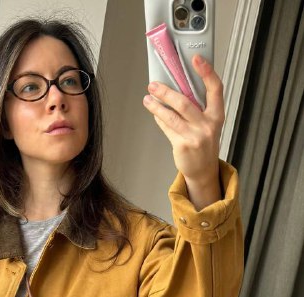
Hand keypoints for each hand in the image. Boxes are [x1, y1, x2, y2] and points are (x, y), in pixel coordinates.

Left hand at [143, 55, 223, 198]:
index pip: (215, 88)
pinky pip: (167, 128)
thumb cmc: (204, 141)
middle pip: (185, 103)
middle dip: (166, 92)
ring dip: (157, 106)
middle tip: (153, 85)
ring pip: (172, 116)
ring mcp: (195, 136)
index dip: (206, 72)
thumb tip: (176, 86)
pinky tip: (155, 113)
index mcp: (217, 115)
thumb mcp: (208, 122)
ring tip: (147, 98)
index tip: (196, 59)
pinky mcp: (183, 145)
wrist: (204, 169)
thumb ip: (198, 106)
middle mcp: (208, 125)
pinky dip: (160, 119)